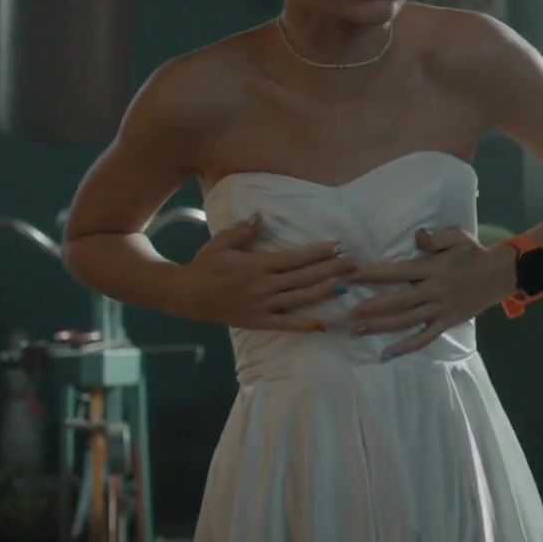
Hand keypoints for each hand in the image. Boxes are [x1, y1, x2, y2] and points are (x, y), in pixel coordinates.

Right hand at [178, 213, 357, 330]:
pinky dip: (305, 325)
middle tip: (355, 264)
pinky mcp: (259, 322)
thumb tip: (261, 217)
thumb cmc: (206, 266)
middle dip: (331, 269)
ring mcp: (263, 306)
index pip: (295, 258)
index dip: (318, 252)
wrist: (187, 296)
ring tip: (346, 285)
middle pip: (304, 277)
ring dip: (324, 292)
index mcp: (258, 265)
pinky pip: (285, 325)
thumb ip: (243, 231)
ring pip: (300, 299)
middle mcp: (265, 286)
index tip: (338, 246)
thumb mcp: (221, 243)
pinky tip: (323, 324)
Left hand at [346, 227, 515, 358]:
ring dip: (380, 326)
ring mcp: (440, 309)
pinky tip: (388, 352)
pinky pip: (425, 337)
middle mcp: (434, 290)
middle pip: (397, 301)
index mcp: (432, 268)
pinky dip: (407, 346)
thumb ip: (435, 239)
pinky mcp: (447, 322)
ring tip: (357, 329)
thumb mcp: (457, 238)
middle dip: (369, 307)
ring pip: (406, 321)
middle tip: (345, 313)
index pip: (396, 272)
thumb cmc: (475, 254)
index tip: (350, 277)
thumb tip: (417, 237)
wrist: (501, 274)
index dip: (372, 275)